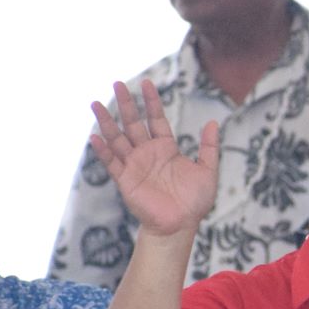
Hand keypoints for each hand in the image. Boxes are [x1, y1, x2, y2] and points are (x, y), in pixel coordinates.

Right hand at [90, 79, 220, 236]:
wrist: (181, 225)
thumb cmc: (194, 201)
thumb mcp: (208, 170)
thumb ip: (209, 147)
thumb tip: (214, 122)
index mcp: (166, 148)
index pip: (156, 118)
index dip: (152, 101)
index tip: (147, 82)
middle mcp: (147, 153)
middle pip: (133, 123)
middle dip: (126, 103)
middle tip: (117, 83)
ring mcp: (134, 165)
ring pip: (117, 139)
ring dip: (107, 122)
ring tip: (95, 104)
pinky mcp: (125, 180)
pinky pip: (111, 163)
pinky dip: (103, 150)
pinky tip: (94, 136)